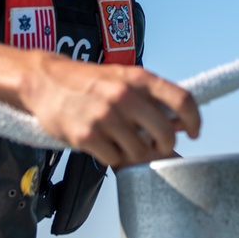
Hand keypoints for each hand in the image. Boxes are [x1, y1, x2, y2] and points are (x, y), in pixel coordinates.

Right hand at [21, 56, 200, 168]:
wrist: (44, 81)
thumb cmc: (89, 82)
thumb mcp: (124, 79)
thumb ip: (152, 99)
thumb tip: (181, 126)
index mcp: (139, 78)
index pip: (182, 100)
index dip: (194, 121)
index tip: (193, 133)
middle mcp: (125, 95)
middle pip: (165, 133)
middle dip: (165, 146)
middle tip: (158, 147)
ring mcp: (105, 116)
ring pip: (140, 152)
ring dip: (136, 154)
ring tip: (123, 144)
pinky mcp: (86, 135)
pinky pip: (114, 159)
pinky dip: (113, 158)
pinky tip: (105, 146)